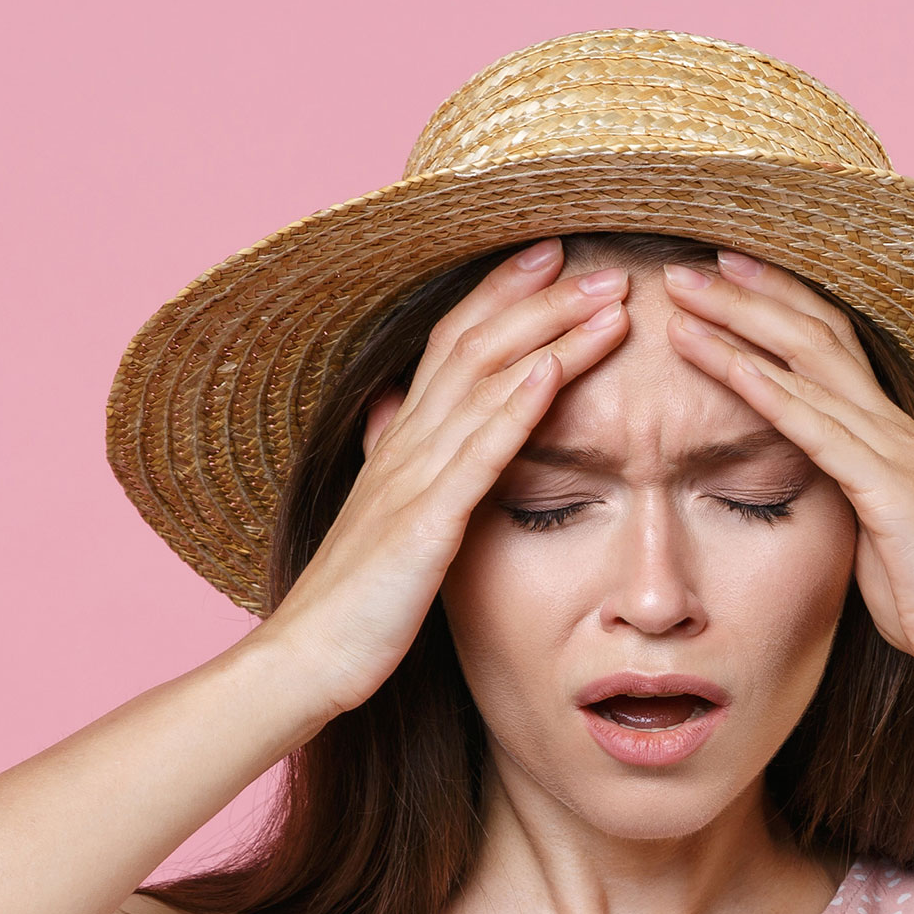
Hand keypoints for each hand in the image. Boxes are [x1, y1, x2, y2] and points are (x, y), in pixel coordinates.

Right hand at [248, 237, 631, 716]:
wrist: (306, 659)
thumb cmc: (351, 601)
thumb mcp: (377, 517)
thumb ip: (390, 461)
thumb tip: (387, 411)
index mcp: (399, 441)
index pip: (451, 342)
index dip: (500, 293)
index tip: (550, 254)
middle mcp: (404, 443)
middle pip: (476, 343)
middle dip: (539, 296)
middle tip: (599, 258)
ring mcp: (413, 478)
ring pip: (487, 382)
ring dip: (549, 335)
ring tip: (607, 300)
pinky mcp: (426, 523)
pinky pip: (478, 454)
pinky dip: (518, 406)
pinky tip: (555, 371)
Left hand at [660, 250, 913, 695]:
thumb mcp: (865, 528)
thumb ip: (835, 490)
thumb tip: (793, 479)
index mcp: (883, 430)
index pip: (825, 341)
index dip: (774, 299)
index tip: (719, 269)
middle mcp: (890, 424)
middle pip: (812, 331)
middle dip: (746, 292)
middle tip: (684, 262)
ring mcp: (892, 450)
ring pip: (807, 363)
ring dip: (740, 325)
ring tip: (684, 296)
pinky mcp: (888, 488)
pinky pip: (816, 428)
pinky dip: (765, 390)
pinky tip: (722, 364)